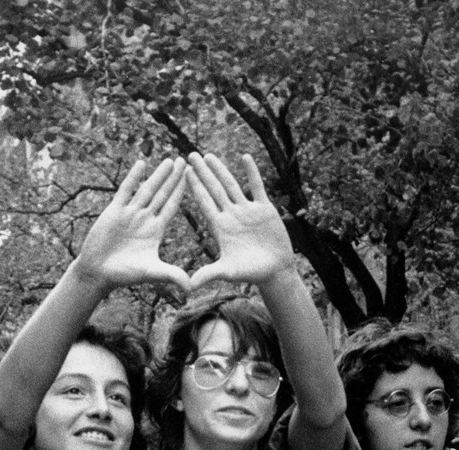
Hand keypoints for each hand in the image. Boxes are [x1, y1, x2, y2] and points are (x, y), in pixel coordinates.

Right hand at [75, 157, 190, 293]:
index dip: (182, 192)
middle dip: (173, 178)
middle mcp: (145, 219)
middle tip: (185, 160)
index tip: (193, 177)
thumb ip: (172, 276)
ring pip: (147, 189)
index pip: (172, 206)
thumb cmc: (125, 274)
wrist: (99, 272)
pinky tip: (141, 163)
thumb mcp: (152, 272)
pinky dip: (133, 177)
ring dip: (157, 175)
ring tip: (169, 160)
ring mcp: (130, 213)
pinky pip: (126, 190)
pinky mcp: (115, 211)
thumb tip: (191, 288)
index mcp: (156, 230)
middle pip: (162, 194)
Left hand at [187, 153, 295, 290]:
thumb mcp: (228, 272)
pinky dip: (252, 173)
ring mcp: (247, 211)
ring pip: (231, 185)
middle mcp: (231, 216)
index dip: (195, 187)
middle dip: (203, 173)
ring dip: (221, 170)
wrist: (275, 271)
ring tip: (209, 155)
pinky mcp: (264, 209)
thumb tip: (188, 286)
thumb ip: (209, 275)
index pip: (204, 202)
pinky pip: (257, 187)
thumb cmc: (250, 273)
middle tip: (190, 155)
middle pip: (214, 189)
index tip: (184, 172)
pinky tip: (244, 157)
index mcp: (220, 227)